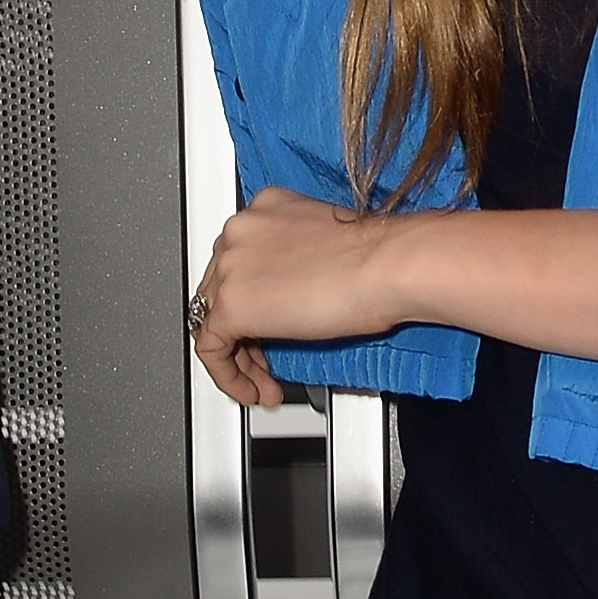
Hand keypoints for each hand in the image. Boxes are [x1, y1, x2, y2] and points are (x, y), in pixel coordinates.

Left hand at [187, 184, 405, 407]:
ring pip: (213, 319)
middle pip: (220, 290)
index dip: (254, 301)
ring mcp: (230, 265)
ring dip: (239, 358)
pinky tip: (252, 390)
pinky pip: (211, 348)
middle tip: (264, 360)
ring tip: (263, 383)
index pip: (239, 261)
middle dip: (245, 333)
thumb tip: (293, 297)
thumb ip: (297, 265)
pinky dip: (227, 375)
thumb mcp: (326, 250)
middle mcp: (240, 230)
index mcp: (265, 208)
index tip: (268, 324)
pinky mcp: (231, 304)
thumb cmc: (377, 258)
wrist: (386, 266)